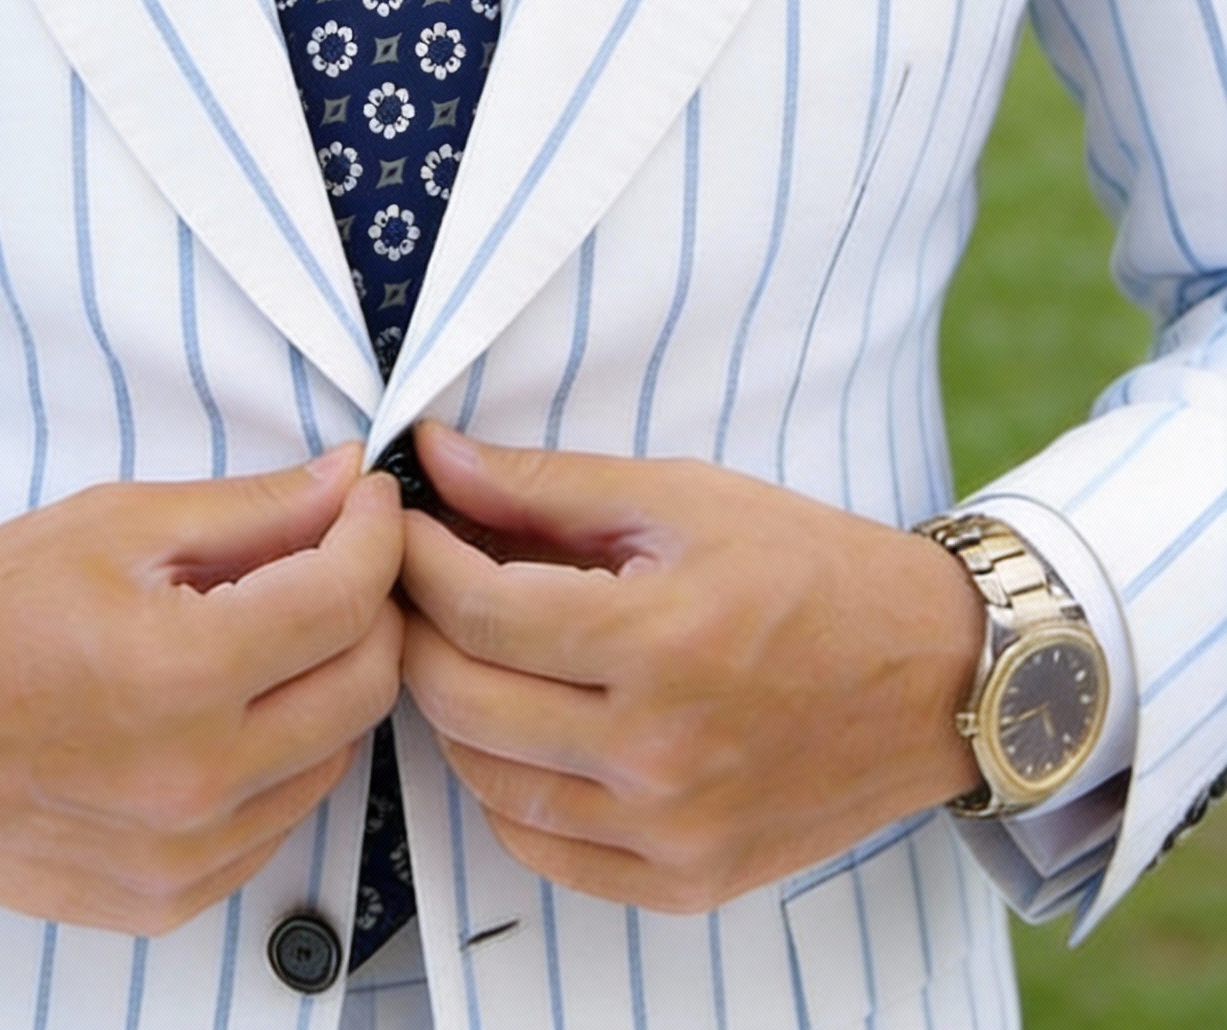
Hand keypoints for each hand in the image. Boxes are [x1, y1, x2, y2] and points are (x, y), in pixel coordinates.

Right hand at [0, 448, 404, 934]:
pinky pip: (277, 822)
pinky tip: (229, 707)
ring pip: (334, 756)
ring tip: (271, 630)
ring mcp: (184, 855)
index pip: (346, 598)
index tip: (368, 501)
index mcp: (180, 671)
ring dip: (328, 682)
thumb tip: (344, 483)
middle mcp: (194, 779)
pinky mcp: (167, 899)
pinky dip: (280, 757)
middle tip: (335, 556)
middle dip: (370, 605)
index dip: (375, 533)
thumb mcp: (114, 524)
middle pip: (365, 685)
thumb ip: (248, 509)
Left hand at [399, 424, 984, 913]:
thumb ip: (544, 485)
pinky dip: (505, 790)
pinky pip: (544, 849)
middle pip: (463, 699)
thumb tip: (435, 457)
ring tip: (462, 646)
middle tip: (412, 580)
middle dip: (415, 627)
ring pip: (488, 781)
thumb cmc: (809, 568)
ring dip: (450, 707)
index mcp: (660, 642)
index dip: (417, 560)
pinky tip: (514, 729)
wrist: (936, 673)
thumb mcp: (680, 496)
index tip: (401, 523)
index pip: (478, 612)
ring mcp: (674, 831)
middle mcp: (661, 753)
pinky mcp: (688, 880)